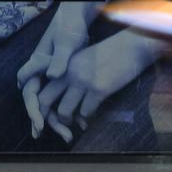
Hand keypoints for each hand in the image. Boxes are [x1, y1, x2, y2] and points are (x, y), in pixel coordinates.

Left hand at [25, 31, 155, 142]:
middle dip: (49, 116)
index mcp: (63, 64)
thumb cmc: (110, 53)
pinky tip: (92, 116)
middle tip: (60, 124)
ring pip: (64, 111)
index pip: (42, 86)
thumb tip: (62, 98)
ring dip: (70, 120)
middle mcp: (68, 72)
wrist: (132, 46)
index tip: (43, 115)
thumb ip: (70, 75)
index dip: (40, 104)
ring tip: (77, 123)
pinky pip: (86, 112)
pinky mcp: (99, 89)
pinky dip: (88, 117)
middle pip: (45, 100)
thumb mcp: (83, 59)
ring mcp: (83, 81)